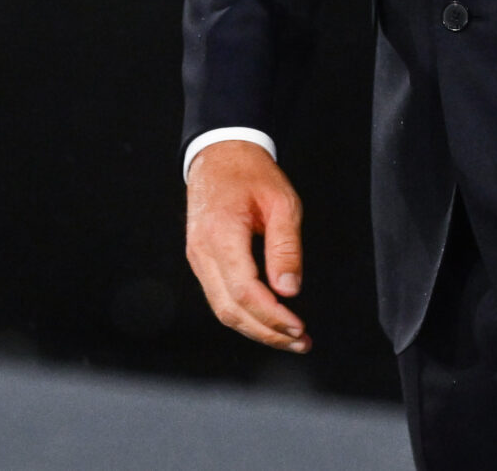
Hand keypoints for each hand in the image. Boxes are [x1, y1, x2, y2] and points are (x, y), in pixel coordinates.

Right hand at [184, 140, 309, 352]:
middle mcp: (203, 251)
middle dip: (267, 332)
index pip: (245, 291)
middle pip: (230, 311)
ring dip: (256, 329)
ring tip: (289, 337)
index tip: (299, 327)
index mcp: (222, 234)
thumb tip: (289, 289)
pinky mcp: (200, 261)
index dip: (273, 316)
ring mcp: (197, 258)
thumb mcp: (281, 202)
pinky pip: (219, 298)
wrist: (219, 155)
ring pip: (223, 310)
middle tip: (299, 341)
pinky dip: (244, 315)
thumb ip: (286, 247)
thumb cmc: (250, 173)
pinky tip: (268, 319)